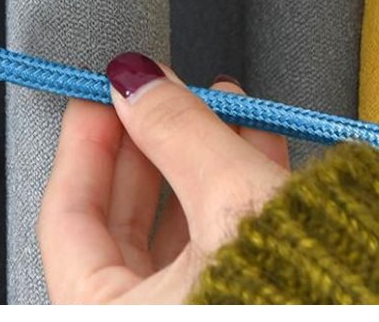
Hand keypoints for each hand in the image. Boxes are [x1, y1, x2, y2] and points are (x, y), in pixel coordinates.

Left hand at [38, 53, 289, 303]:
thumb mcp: (235, 206)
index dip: (84, 143)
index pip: (66, 216)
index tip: (101, 94)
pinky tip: (252, 151)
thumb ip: (178, 132)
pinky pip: (216, 254)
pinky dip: (229, 198)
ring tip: (215, 109)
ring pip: (175, 236)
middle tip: (155, 97)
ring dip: (192, 163)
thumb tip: (135, 82)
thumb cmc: (312, 311)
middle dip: (144, 147)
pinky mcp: (237, 321)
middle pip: (120, 224)